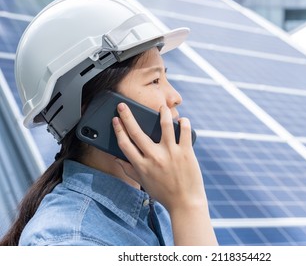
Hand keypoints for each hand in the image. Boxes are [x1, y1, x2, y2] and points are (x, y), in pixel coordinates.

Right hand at [112, 102, 217, 244]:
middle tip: (123, 105)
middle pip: (137, 131)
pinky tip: (181, 120)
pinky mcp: (186, 152)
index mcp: (142, 165)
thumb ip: (129, 169)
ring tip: (162, 107)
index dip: (118, 129)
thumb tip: (117, 158)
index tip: (115, 119)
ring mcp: (171, 153)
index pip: (125, 143)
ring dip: (162, 113)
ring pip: (164, 125)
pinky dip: (184, 123)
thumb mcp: (143, 182)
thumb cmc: (164, 193)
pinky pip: (184, 132)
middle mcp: (154, 157)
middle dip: (127, 116)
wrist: (185, 203)